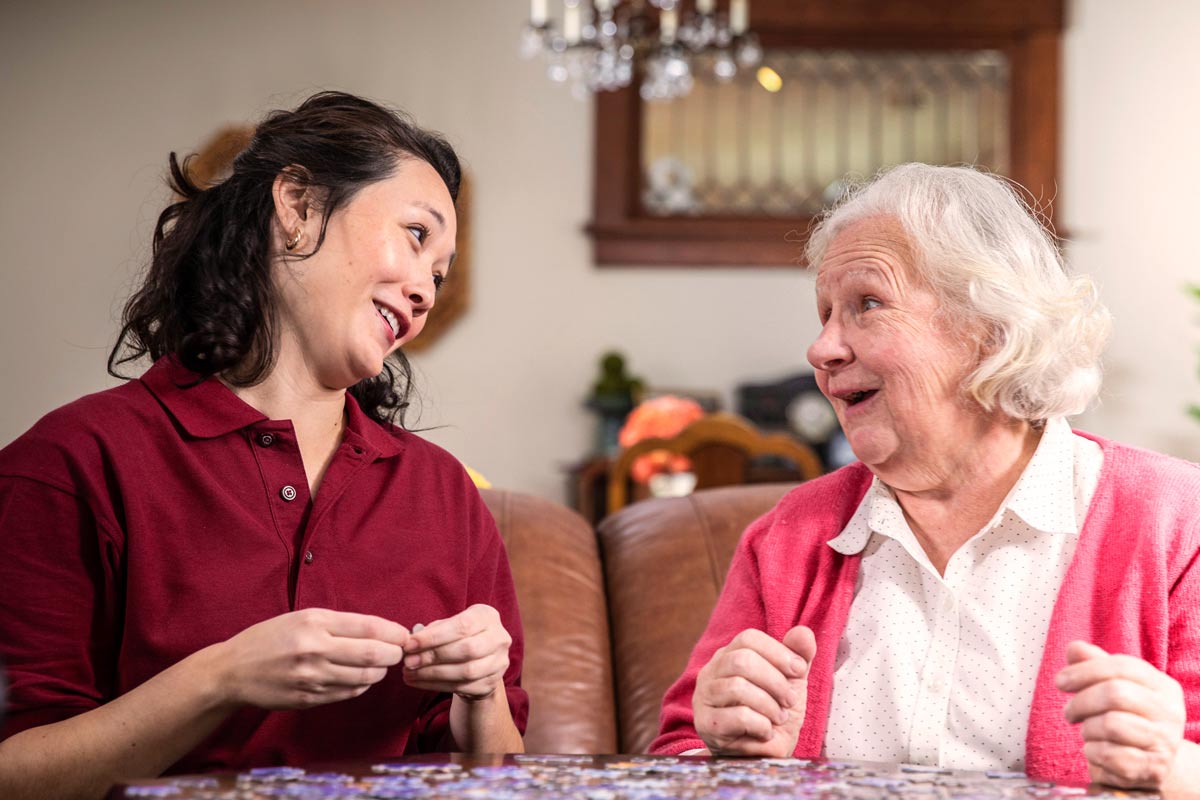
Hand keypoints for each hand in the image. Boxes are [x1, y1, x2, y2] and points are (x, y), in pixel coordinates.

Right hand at [214, 608, 407, 709]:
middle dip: (393, 654)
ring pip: (364, 678)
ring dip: (379, 672)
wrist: (233, 671)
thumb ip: (339, 624)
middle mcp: (314, 648)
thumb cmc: (270, 638)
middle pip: (372, 654)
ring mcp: (311, 677)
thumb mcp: (302, 618)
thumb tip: (380, 631)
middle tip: (399, 652)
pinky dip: (361, 686)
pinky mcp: (308, 699)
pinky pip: (347, 694)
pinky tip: (361, 679)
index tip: (404, 634)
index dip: (394, 632)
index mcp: (314, 622)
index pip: (369, 627)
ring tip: (380, 665)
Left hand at [402, 604, 511, 700]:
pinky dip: (436, 685)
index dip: (434, 636)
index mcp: (487, 616)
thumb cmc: (458, 637)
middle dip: (433, 656)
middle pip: (467, 650)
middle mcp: (499, 638)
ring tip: (409, 673)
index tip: (410, 644)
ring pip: (466, 671)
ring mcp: (498, 663)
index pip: (462, 626)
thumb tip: (411, 643)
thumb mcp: (449, 626)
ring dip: (432, 674)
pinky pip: (462, 687)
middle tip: (408, 661)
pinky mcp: (491, 683)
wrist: (479, 660)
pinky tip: (419, 682)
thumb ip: (433, 631)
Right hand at [693, 625, 814, 756]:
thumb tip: (804, 632)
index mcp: (729, 655)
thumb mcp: (792, 682)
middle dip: (775, 681)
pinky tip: (766, 731)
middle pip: (741, 660)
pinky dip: (761, 724)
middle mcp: (711, 672)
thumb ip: (798, 656)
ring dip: (769, 705)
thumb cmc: (774, 713)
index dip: (778, 652)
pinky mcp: (706, 724)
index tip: (800, 670)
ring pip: (738, 687)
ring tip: (779, 717)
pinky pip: (738, 716)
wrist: (761, 755)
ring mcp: (704, 697)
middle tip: (790, 700)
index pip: (748, 639)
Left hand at [1057, 640, 1185, 788]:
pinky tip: (1095, 750)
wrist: (1151, 762)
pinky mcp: (1151, 768)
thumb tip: (1074, 648)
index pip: (1122, 666)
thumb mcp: (1116, 687)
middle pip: (1115, 693)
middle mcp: (1169, 712)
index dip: (1085, 670)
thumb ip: (1095, 664)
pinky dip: (1092, 752)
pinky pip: (1109, 755)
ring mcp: (1163, 742)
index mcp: (1163, 686)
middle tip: (1069, 712)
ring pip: (1110, 724)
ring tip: (1088, 731)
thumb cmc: (1128, 718)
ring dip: (1087, 728)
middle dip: (1081, 702)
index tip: (1060, 681)